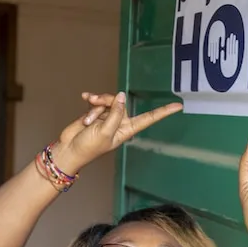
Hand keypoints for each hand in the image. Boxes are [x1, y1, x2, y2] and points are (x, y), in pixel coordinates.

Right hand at [52, 92, 181, 172]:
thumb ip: (114, 113)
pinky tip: (85, 97)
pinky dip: (91, 100)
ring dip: (96, 106)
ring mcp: (108, 117)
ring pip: (108, 101)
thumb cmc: (88, 147)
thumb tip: (121, 96)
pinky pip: (97, 101)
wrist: (69, 149)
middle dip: (106, 102)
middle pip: (121, 103)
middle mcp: (119, 122)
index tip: (178, 106)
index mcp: (126, 130)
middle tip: (94, 108)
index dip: (163, 113)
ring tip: (86, 118)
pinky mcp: (96, 112)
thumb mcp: (104, 131)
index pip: (148, 119)